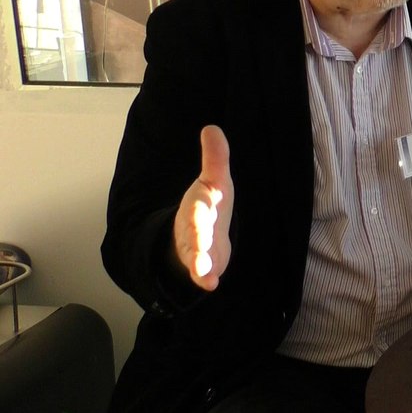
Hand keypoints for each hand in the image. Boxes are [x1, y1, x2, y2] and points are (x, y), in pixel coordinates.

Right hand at [173, 125, 234, 290]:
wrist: (196, 234)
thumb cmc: (208, 205)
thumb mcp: (214, 181)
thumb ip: (215, 158)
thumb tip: (212, 127)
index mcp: (200, 204)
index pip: (200, 201)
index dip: (202, 198)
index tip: (205, 194)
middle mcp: (195, 226)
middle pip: (195, 230)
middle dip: (197, 235)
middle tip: (198, 237)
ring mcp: (196, 247)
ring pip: (195, 254)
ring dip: (198, 261)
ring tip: (203, 270)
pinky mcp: (203, 264)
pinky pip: (200, 273)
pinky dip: (203, 278)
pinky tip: (210, 285)